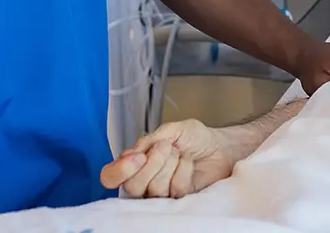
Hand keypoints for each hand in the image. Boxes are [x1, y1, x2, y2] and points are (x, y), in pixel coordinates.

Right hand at [101, 119, 244, 198]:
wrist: (219, 147)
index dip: (120, 170)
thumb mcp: (171, 129)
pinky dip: (184, 172)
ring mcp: (159, 192)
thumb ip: (148, 139)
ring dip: (170, 165)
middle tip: (166, 148)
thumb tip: (130, 153)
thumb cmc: (195, 137)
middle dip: (152, 163)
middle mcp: (143, 180)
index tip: (138, 157)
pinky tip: (188, 165)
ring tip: (180, 154)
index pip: (110, 176)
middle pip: (131, 186)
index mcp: (135, 162)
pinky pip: (173, 191)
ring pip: (153, 189)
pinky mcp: (176, 200)